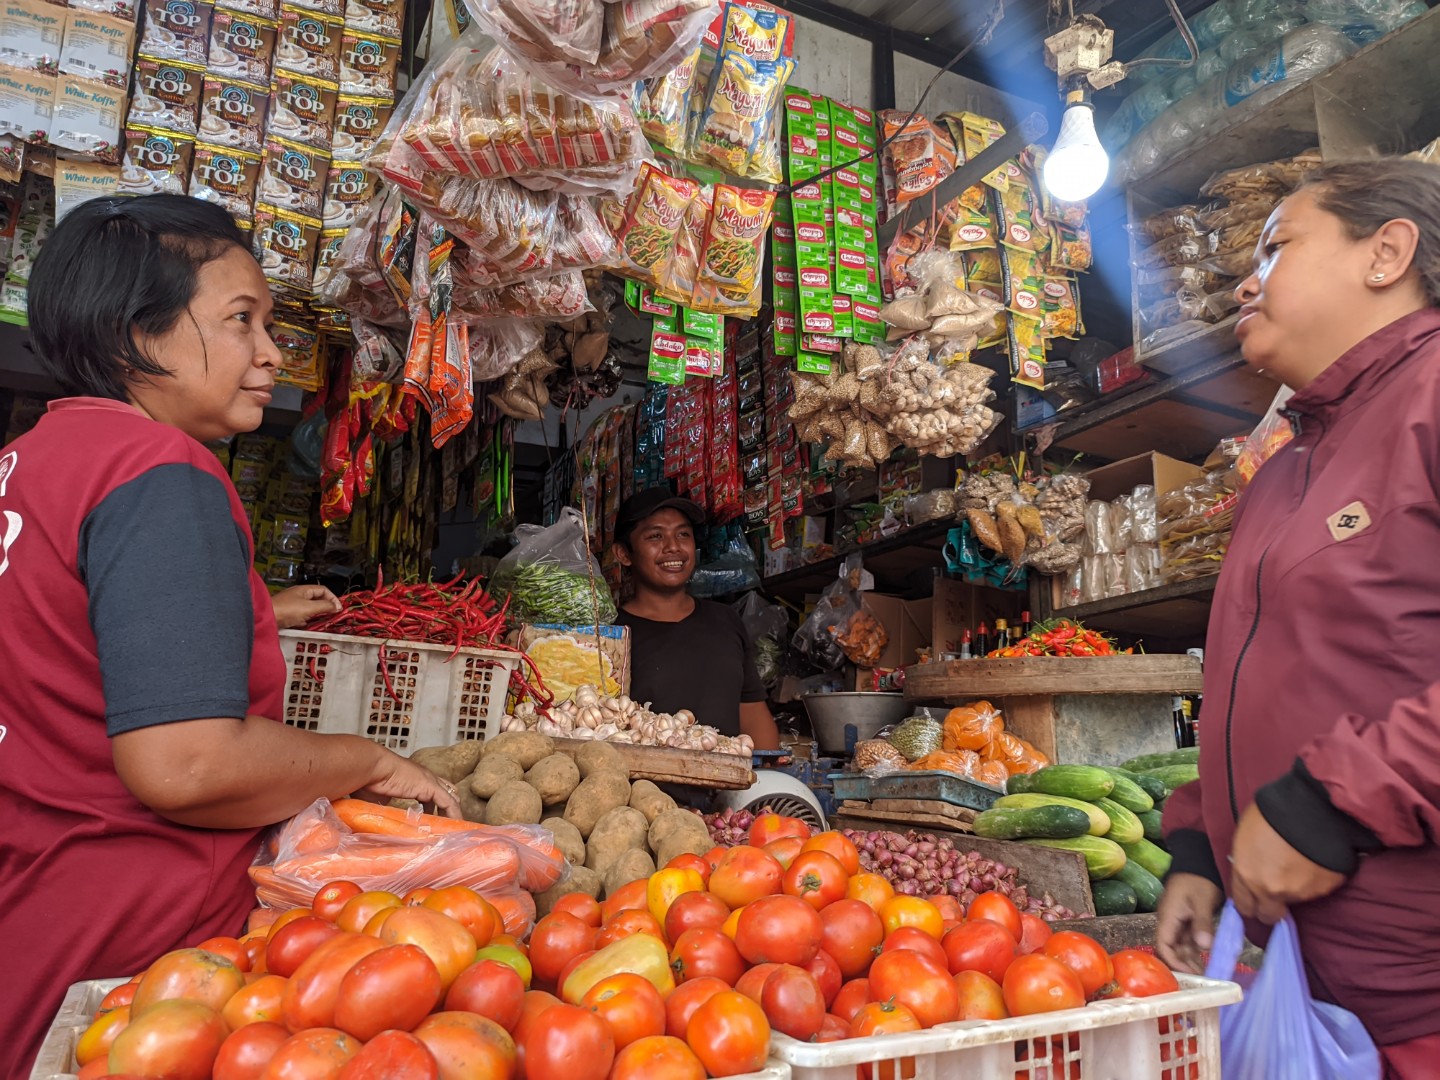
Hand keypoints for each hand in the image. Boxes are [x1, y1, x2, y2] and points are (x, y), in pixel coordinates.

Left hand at [272, 585, 341, 629]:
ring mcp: (292, 605)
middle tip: (332, 616)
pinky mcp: (288, 615)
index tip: (338, 608)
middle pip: (317, 599)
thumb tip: (337, 606)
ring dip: (317, 615)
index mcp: (304, 590)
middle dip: (326, 607)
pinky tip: (308, 626)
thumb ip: (325, 606)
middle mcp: (299, 595)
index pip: (324, 590)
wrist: (265, 619)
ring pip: (310, 609)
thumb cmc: (287, 610)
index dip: (333, 598)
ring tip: (322, 622)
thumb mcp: (309, 607)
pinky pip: (302, 617)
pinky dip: (307, 621)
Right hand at [357, 749, 462, 818]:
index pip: (431, 791)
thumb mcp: (378, 799)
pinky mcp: (431, 786)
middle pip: (446, 792)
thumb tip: (378, 822)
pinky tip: (456, 826)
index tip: (433, 821)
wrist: (370, 768)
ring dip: (452, 814)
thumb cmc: (368, 780)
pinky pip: (449, 803)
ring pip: (450, 798)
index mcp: (412, 778)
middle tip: (446, 827)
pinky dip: (454, 814)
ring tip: (453, 831)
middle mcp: (424, 777)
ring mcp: (429, 780)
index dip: (434, 806)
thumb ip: (384, 809)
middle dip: (447, 809)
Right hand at [1156, 872, 1223, 973]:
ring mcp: (1178, 923)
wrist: (1199, 863)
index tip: (1190, 973)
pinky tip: (1205, 961)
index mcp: (1168, 917)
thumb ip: (1202, 923)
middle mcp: (1170, 922)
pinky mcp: (1187, 922)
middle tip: (1201, 979)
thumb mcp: (1201, 900)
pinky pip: (1188, 941)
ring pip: (1180, 947)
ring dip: (1190, 961)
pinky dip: (1195, 953)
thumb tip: (1204, 946)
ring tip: (1205, 975)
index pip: (1163, 945)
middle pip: (1171, 949)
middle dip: (1183, 966)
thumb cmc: (1198, 880)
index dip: (1173, 961)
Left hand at [1230, 802, 1345, 924]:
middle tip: (1276, 892)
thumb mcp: (1245, 836)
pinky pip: (1316, 889)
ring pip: (1294, 900)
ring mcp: (1300, 892)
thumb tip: (1251, 872)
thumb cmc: (1271, 813)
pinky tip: (1314, 860)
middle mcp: (1271, 890)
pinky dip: (1314, 880)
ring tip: (1298, 862)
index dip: (1249, 903)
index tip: (1254, 899)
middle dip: (1270, 907)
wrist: (1310, 807)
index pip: (1244, 906)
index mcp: (1247, 875)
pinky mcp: (1324, 889)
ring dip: (1294, 888)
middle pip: (1268, 915)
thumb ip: (1246, 862)